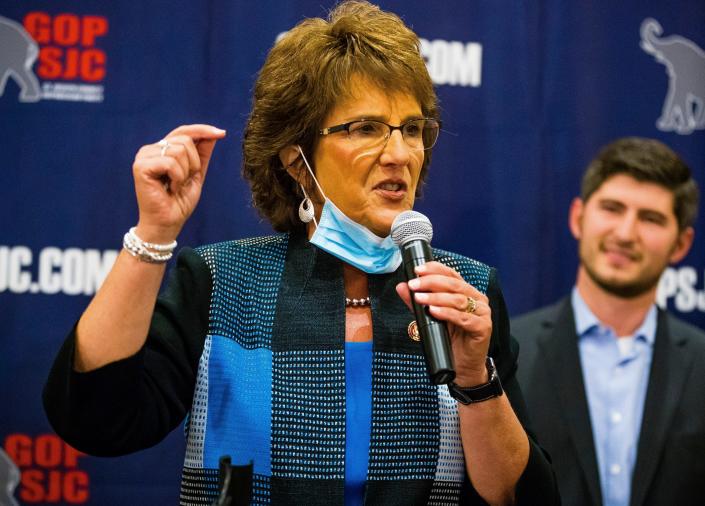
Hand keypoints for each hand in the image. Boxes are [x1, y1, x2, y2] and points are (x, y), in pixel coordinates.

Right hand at [132, 124, 225, 242]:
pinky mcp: (140, 166)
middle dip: (194, 163)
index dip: (203, 130)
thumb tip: (215, 133)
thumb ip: (203, 154)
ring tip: (176, 186)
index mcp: (162, 149)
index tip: (222, 133)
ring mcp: (144, 156)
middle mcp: (150, 149)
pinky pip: (170, 162)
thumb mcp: (197, 174)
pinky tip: (170, 189)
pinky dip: (177, 177)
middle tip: (184, 181)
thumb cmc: (179, 201)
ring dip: (185, 172)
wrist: (168, 223)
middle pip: (184, 140)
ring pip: (179, 150)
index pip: (183, 131)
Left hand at [396, 261, 491, 385]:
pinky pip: (463, 318)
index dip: (435, 269)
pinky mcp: (483, 327)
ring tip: (420, 298)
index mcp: (466, 292)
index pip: (451, 274)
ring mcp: (482, 313)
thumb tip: (402, 286)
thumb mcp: (431, 317)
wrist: (463, 366)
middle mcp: (477, 299)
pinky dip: (447, 313)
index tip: (417, 269)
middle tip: (414, 284)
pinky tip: (434, 311)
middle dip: (431, 282)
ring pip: (458, 300)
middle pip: (454, 285)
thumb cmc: (450, 340)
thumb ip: (417, 302)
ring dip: (436, 297)